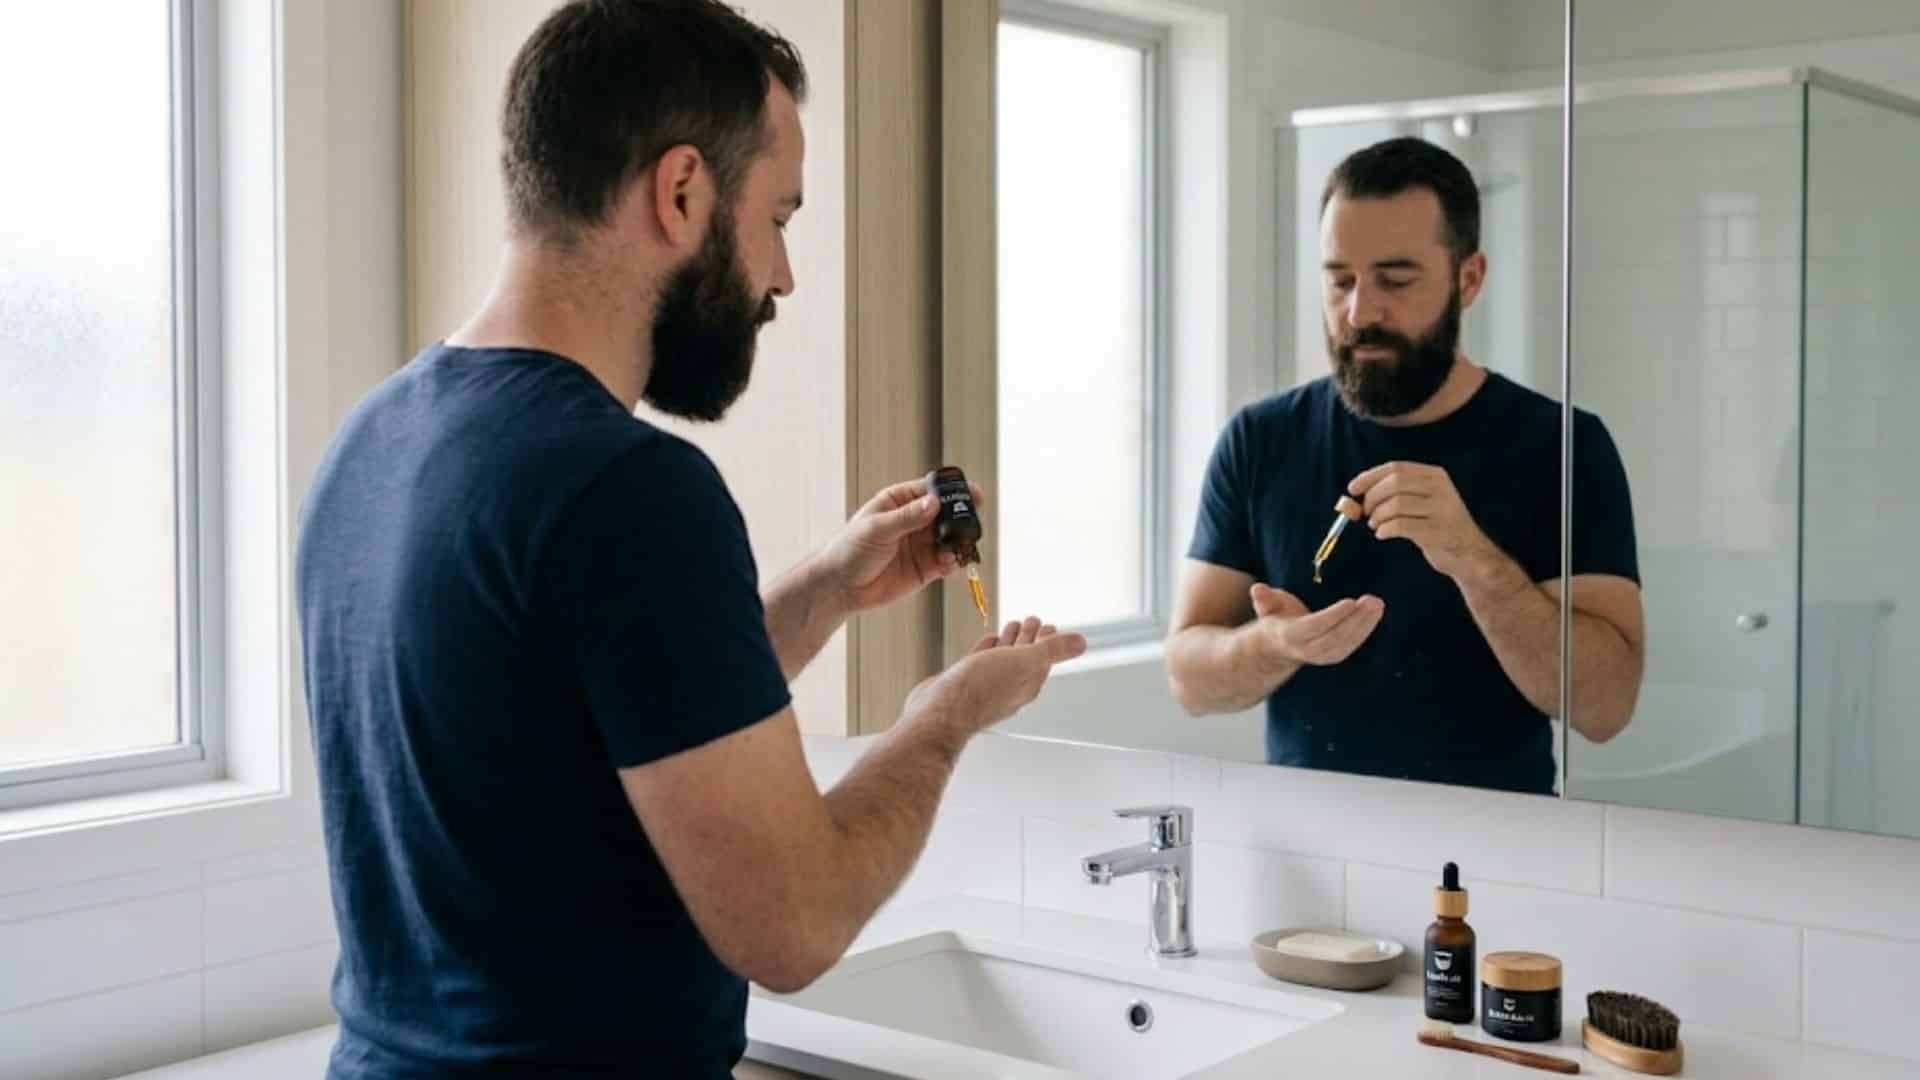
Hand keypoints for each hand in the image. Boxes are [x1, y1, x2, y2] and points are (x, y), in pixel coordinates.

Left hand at [819, 477, 981, 613]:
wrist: (840, 587)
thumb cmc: (849, 550)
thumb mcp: (877, 528)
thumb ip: (907, 517)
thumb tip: (933, 503)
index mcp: (900, 501)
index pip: (931, 490)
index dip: (952, 491)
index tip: (971, 494)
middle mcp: (914, 520)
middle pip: (947, 514)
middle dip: (962, 518)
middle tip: (970, 524)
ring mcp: (921, 544)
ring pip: (951, 538)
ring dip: (959, 542)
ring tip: (959, 548)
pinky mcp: (925, 568)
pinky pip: (947, 562)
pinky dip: (953, 562)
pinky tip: (950, 563)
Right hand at [905, 617, 1087, 742]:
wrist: (940, 713)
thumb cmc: (980, 692)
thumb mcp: (1025, 661)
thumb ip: (1053, 650)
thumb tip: (1081, 642)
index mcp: (1028, 682)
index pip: (1044, 657)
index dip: (1048, 640)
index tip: (1050, 626)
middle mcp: (1008, 685)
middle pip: (1024, 656)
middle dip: (1030, 637)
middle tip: (1033, 621)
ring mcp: (985, 685)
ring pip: (1002, 657)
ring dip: (1009, 641)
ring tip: (1013, 626)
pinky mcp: (964, 682)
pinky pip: (980, 661)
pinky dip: (987, 648)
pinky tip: (988, 641)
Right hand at [1248, 583, 1382, 666]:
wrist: (1277, 647)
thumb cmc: (1276, 618)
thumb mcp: (1267, 606)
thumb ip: (1264, 598)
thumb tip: (1258, 589)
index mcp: (1291, 635)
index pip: (1316, 626)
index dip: (1334, 616)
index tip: (1351, 602)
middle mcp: (1308, 650)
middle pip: (1336, 636)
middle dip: (1356, 620)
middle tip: (1372, 600)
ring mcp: (1322, 656)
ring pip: (1347, 643)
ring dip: (1366, 625)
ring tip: (1377, 604)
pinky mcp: (1334, 656)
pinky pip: (1352, 645)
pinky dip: (1365, 631)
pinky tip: (1374, 614)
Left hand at [1349, 461, 1500, 580]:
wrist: (1468, 554)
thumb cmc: (1436, 527)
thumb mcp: (1422, 502)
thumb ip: (1395, 493)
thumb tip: (1356, 493)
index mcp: (1435, 475)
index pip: (1396, 468)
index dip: (1370, 477)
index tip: (1352, 489)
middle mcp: (1441, 488)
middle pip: (1394, 483)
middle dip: (1372, 498)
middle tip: (1365, 513)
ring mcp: (1442, 509)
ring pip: (1396, 504)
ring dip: (1377, 516)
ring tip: (1375, 525)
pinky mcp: (1439, 531)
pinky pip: (1402, 525)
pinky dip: (1385, 529)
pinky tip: (1382, 534)